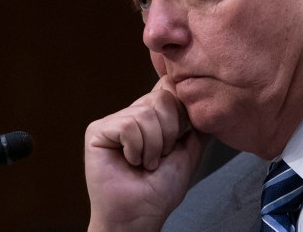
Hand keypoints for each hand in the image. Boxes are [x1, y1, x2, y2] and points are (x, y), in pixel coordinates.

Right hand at [84, 76, 206, 231]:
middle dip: (171, 132)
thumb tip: (205, 99)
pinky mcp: (97, 131)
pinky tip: (130, 162)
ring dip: (153, 146)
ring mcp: (113, 121)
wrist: (141, 214)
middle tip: (161, 156)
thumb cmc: (160, 189)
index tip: (179, 136)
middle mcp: (132, 113)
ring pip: (145, 113)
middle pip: (162, 97)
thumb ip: (196, 123)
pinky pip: (128, 126)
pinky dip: (136, 149)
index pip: (169, 87)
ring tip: (146, 163)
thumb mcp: (189, 150)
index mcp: (152, 115)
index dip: (180, 110)